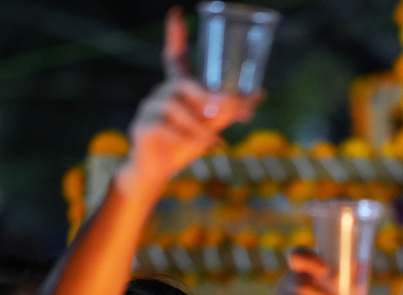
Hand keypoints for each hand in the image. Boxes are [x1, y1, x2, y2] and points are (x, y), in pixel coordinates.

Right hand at [118, 7, 261, 189]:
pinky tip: (201, 148)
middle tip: (223, 110)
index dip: (175, 36)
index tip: (176, 13)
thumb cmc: (184, 144)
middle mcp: (161, 93)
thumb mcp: (211, 125)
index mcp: (176, 88)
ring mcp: (149, 108)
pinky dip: (187, 138)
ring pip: (177, 108)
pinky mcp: (142, 127)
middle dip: (204, 96)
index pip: (174, 57)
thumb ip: (231, 110)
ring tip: (213, 141)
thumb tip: (260, 93)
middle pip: (182, 83)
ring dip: (199, 126)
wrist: (157, 171)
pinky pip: (167, 128)